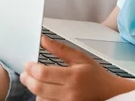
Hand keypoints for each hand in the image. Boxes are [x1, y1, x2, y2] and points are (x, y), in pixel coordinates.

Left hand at [20, 36, 134, 100]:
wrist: (109, 92)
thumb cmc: (95, 75)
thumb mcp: (80, 57)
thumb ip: (60, 49)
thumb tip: (44, 40)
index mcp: (74, 76)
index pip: (44, 73)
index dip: (32, 68)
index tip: (28, 64)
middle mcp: (70, 92)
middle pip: (39, 87)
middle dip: (28, 79)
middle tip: (25, 74)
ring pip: (40, 98)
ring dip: (35, 89)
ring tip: (36, 81)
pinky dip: (42, 98)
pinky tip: (44, 91)